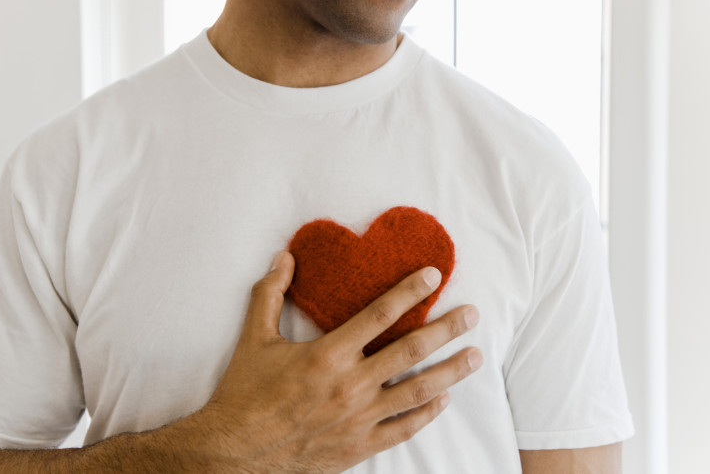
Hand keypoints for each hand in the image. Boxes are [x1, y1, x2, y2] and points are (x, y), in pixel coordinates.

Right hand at [195, 250, 482, 472]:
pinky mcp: (359, 445)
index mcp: (328, 354)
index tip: (433, 276)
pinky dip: (427, 413)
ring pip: (418, 390)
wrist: (235, 453)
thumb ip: (270, 294)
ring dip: (450, 371)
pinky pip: (403, 427)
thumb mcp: (254, 338)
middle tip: (472, 314)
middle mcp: (351, 384)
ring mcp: (359, 418)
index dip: (409, 292)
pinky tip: (443, 400)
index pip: (379, 314)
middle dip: (446, 329)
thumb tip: (284, 257)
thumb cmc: (244, 394)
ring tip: (475, 356)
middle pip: (411, 350)